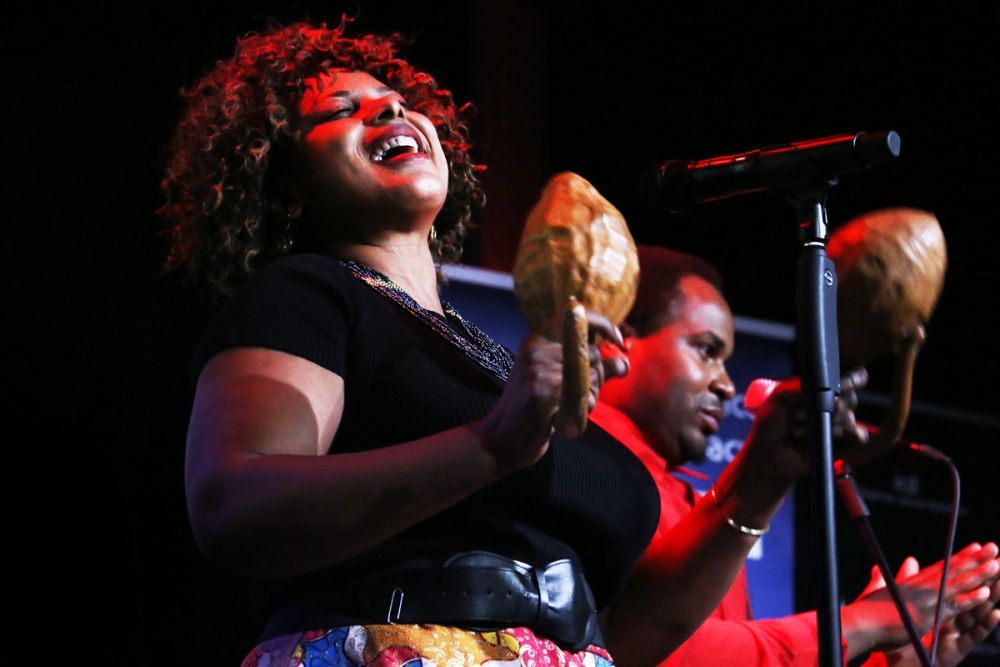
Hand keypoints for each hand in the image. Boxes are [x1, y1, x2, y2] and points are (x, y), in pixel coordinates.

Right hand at [475, 308, 626, 472]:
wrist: (502, 439)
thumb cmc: (532, 410)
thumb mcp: (559, 381)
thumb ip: (588, 368)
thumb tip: (624, 362)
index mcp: (537, 340)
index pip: (577, 316)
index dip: (603, 324)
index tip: (617, 340)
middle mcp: (536, 349)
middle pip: (592, 354)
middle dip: (598, 377)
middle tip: (579, 396)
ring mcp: (538, 369)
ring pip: (592, 377)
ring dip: (590, 398)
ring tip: (568, 409)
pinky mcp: (543, 391)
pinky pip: (584, 396)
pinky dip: (584, 410)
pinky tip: (566, 418)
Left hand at [740, 368, 869, 486]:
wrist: (768, 455)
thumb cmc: (770, 425)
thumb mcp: (777, 396)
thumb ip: (798, 386)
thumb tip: (823, 384)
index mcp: (820, 391)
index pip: (850, 379)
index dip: (853, 380)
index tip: (843, 386)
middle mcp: (832, 407)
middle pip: (851, 399)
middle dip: (830, 405)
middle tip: (798, 415)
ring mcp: (837, 426)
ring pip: (850, 418)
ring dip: (826, 423)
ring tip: (799, 432)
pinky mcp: (842, 445)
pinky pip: (860, 437)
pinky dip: (845, 436)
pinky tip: (827, 436)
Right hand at [844, 542, 999, 655]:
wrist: (858, 623)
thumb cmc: (865, 611)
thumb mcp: (876, 590)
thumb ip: (882, 578)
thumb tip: (882, 568)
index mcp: (912, 583)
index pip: (942, 567)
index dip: (961, 557)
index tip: (976, 547)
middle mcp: (922, 588)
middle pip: (953, 570)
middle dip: (975, 559)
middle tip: (993, 547)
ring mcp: (926, 601)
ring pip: (958, 584)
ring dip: (979, 574)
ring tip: (996, 564)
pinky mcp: (927, 616)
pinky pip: (954, 607)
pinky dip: (969, 599)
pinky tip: (986, 593)